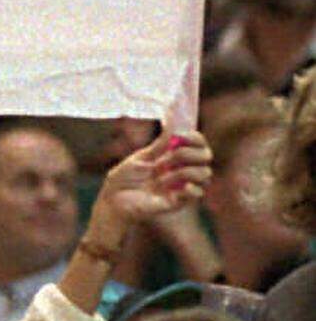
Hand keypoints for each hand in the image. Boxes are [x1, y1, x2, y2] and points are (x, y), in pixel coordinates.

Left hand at [94, 130, 210, 229]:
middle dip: (187, 153)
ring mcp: (183, 186)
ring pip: (205, 173)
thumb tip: (173, 119)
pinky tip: (180, 186)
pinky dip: (192, 188)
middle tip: (165, 159)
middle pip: (206, 156)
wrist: (114, 198)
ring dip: (182, 171)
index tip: (180, 135)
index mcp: (175, 157)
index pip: (198, 143)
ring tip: (160, 177)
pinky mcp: (179, 202)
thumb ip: (161, 143)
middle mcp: (183, 170)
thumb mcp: (142, 156)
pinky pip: (198, 193)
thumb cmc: (126, 177)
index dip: (194, 137)